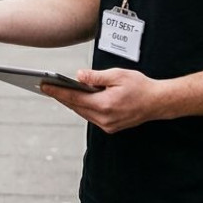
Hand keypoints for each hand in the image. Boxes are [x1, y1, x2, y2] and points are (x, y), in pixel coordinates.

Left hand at [41, 68, 167, 133]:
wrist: (159, 102)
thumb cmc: (141, 86)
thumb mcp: (118, 75)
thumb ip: (96, 76)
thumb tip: (78, 76)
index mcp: (105, 105)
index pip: (74, 97)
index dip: (57, 91)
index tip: (43, 86)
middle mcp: (104, 118)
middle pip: (75, 106)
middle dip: (60, 96)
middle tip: (45, 87)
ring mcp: (108, 125)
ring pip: (82, 112)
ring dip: (71, 102)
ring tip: (57, 92)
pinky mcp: (111, 127)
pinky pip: (91, 116)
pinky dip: (82, 107)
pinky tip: (76, 99)